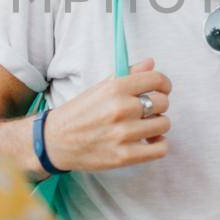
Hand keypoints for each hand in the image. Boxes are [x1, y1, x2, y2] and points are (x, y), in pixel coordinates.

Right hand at [43, 58, 170, 171]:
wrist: (56, 141)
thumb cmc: (79, 113)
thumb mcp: (100, 88)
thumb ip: (127, 74)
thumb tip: (151, 63)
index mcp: (115, 88)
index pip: (156, 79)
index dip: (164, 84)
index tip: (161, 90)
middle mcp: (121, 109)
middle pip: (163, 103)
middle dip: (158, 105)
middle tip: (148, 111)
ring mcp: (123, 134)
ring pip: (163, 125)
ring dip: (157, 125)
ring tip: (146, 127)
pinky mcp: (124, 156)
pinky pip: (160, 149)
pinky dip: (158, 144)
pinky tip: (148, 141)